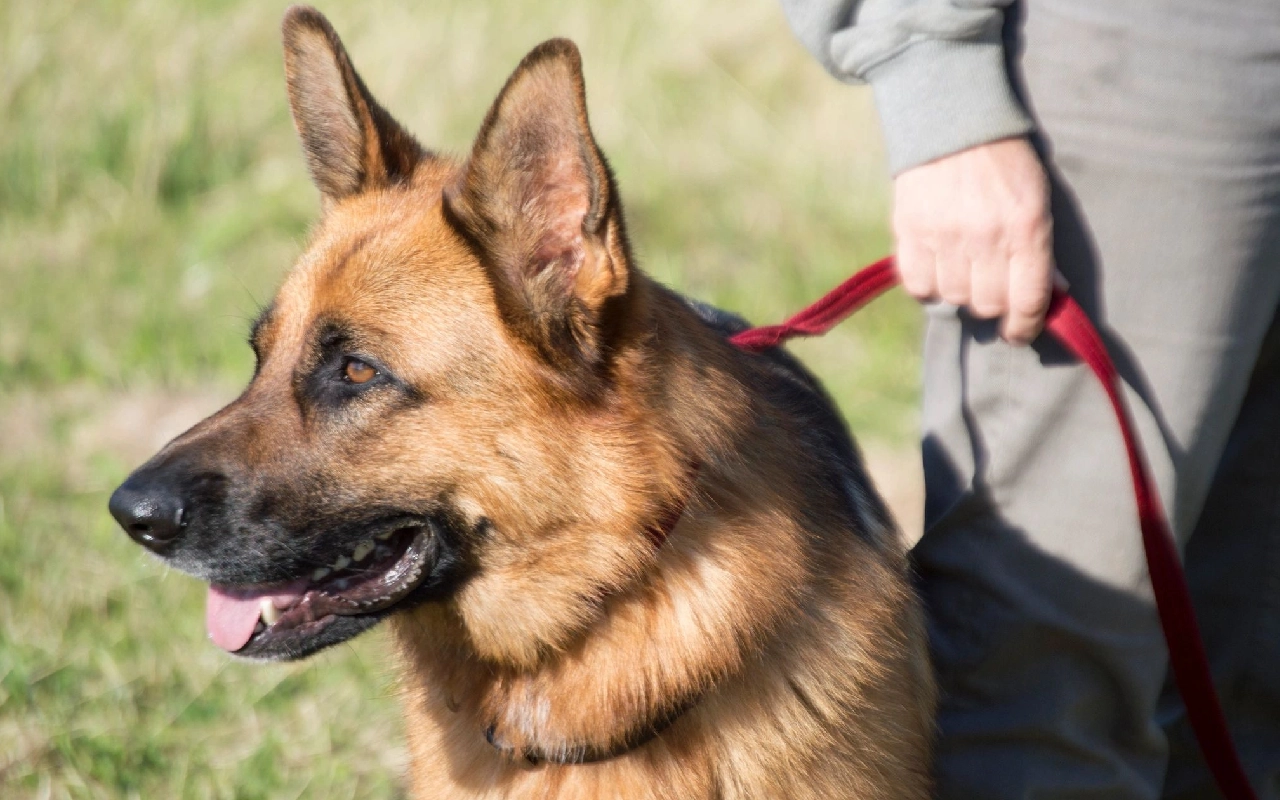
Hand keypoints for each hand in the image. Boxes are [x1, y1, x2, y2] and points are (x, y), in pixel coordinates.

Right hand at [892, 137, 1054, 344]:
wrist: (952, 120)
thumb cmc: (1003, 162)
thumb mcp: (1037, 199)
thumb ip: (1041, 249)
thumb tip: (1050, 293)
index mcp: (1027, 228)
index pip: (1028, 301)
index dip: (1024, 327)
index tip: (1018, 333)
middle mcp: (986, 237)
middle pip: (987, 305)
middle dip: (992, 304)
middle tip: (989, 289)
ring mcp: (944, 236)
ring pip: (952, 298)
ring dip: (959, 292)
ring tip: (962, 271)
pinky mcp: (909, 232)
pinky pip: (918, 285)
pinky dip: (927, 285)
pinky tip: (936, 268)